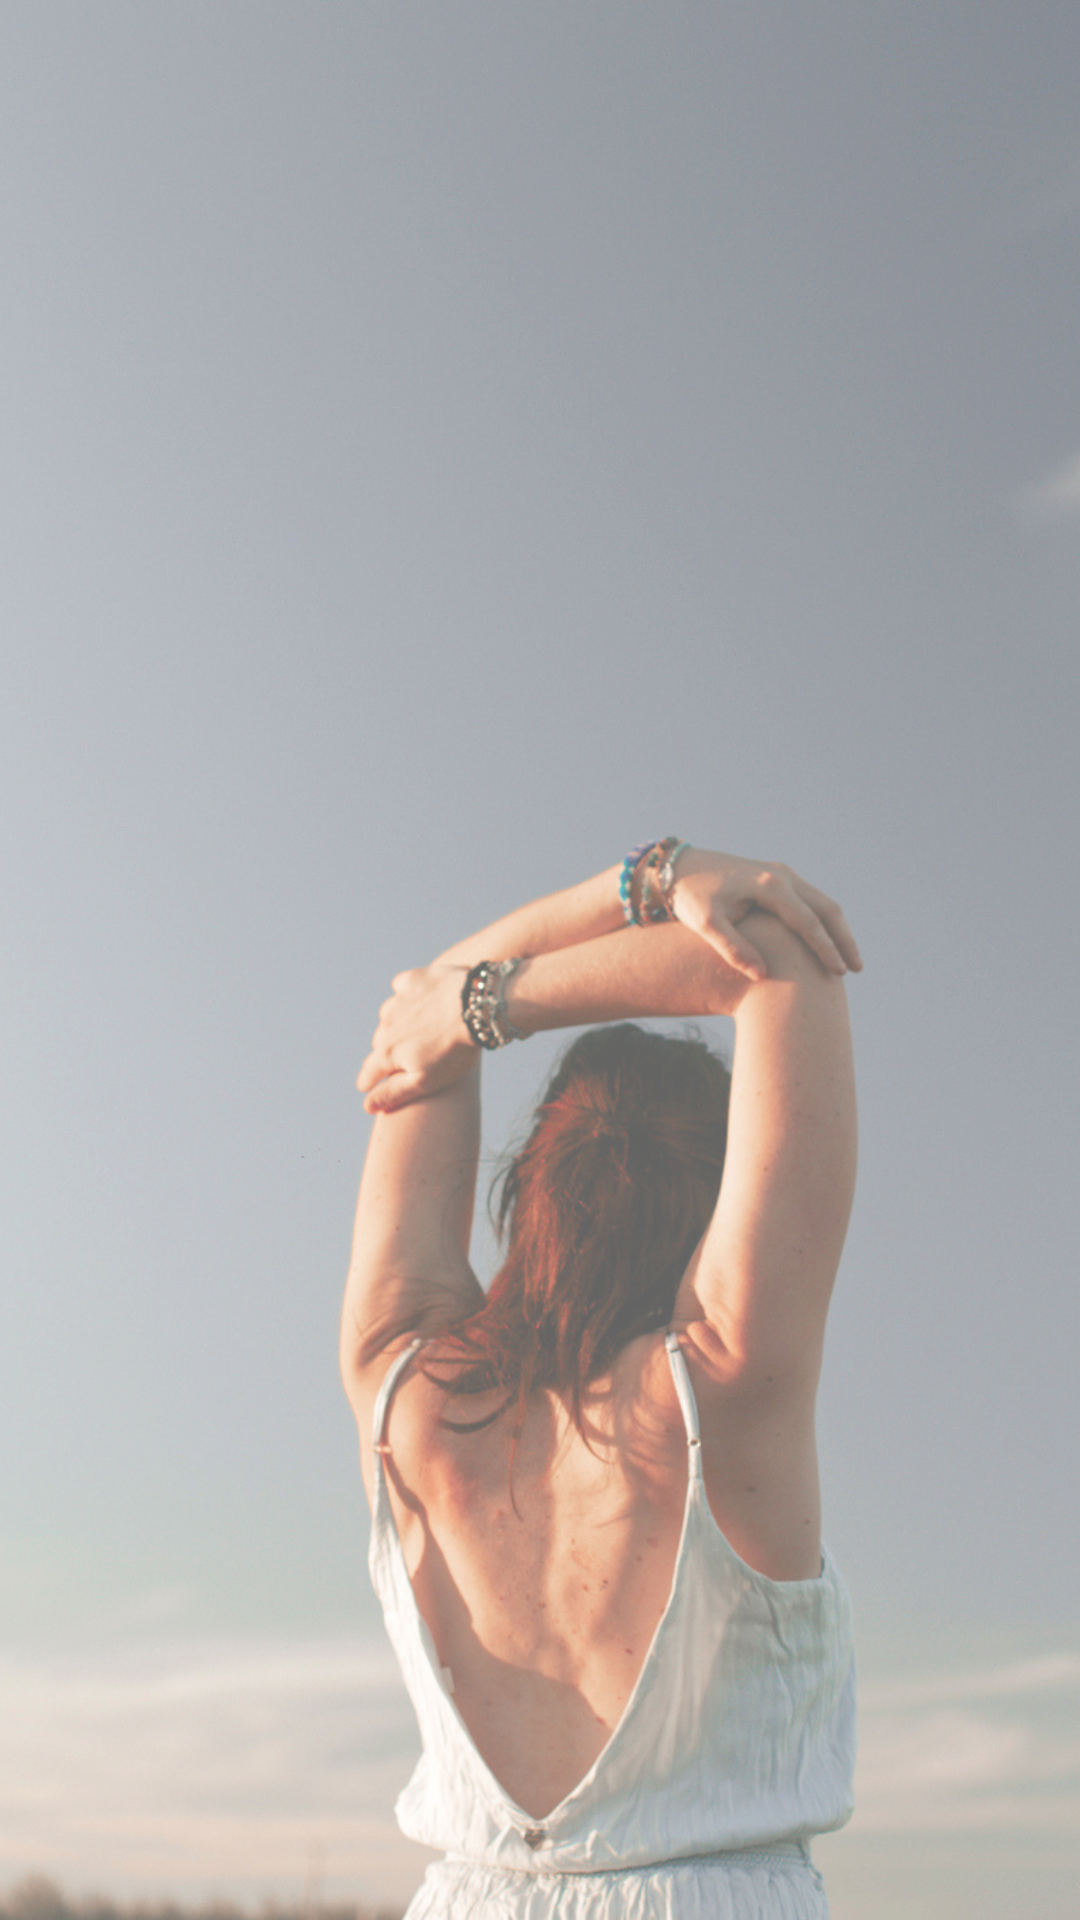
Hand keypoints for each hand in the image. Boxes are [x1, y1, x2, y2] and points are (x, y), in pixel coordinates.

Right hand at [357, 965, 477, 1114]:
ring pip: (390, 1015)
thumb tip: (367, 1105)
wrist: (476, 1007)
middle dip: (388, 1051)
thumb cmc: (454, 1049)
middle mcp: (387, 1025)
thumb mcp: (426, 1080)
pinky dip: (408, 996)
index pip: (369, 1071)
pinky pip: (402, 989)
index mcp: (388, 1052)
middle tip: (405, 1056)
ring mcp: (399, 1001)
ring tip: (418, 1028)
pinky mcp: (414, 980)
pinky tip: (423, 1001)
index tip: (364, 1085)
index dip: (367, 1080)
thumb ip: (395, 1092)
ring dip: (398, 1022)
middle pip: (380, 1042)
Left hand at [667, 850, 861, 979]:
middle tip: (855, 969)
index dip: (825, 948)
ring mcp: (781, 874)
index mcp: (768, 885)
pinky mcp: (777, 878)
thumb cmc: (689, 897)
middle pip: (826, 908)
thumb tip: (762, 975)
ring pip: (822, 902)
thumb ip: (733, 948)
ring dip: (838, 930)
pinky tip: (827, 943)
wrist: (678, 867)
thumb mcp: (706, 924)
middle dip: (843, 939)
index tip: (838, 972)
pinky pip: (810, 900)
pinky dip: (824, 921)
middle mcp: (781, 875)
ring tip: (848, 960)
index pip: (807, 921)